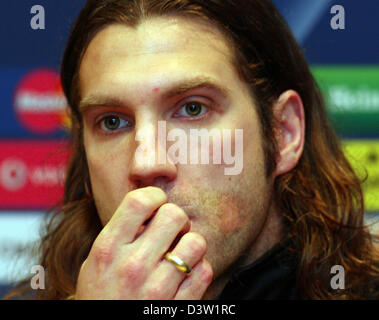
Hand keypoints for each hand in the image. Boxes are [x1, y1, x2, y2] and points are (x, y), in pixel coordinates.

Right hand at [75, 186, 212, 298]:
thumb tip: (151, 206)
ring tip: (180, 253)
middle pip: (173, 215)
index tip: (157, 205)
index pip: (139, 200)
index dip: (155, 196)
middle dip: (177, 219)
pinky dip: (200, 269)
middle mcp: (132, 266)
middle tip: (172, 231)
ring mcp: (156, 289)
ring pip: (195, 242)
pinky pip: (204, 271)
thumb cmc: (100, 297)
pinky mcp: (176, 307)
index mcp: (108, 249)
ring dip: (191, 245)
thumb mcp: (95, 262)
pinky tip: (186, 275)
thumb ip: (120, 233)